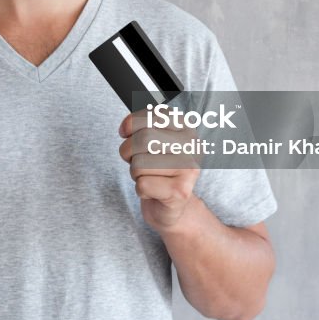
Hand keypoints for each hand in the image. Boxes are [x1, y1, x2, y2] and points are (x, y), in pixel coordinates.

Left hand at [118, 109, 200, 232]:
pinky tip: (153, 190)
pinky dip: (140, 189)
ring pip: (140, 164)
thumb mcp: (151, 140)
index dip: (131, 124)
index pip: (152, 115)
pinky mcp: (181, 191)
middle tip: (135, 160)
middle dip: (129, 152)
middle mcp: (192, 145)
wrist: (171, 204)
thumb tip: (126, 128)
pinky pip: (143, 185)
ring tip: (148, 176)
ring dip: (135, 173)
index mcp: (186, 127)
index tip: (126, 133)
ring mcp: (189, 169)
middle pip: (144, 139)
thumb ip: (140, 126)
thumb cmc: (158, 168)